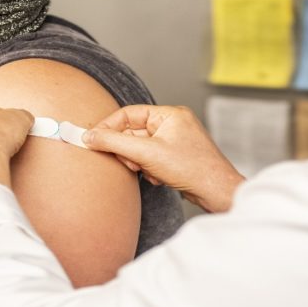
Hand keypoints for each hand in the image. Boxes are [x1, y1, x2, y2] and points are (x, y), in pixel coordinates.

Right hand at [83, 105, 244, 212]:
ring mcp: (175, 141)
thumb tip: (89, 136)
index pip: (129, 114)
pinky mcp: (176, 158)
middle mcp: (173, 124)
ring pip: (140, 148)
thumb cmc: (192, 169)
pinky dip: (149, 169)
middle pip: (133, 132)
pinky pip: (150, 159)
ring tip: (149, 172)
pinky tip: (159, 178)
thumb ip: (115, 143)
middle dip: (128, 151)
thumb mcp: (147, 154)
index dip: (108, 127)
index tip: (92, 140)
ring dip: (139, 162)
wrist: (217, 193)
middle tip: (130, 163)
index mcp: (169, 114)